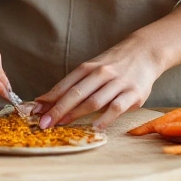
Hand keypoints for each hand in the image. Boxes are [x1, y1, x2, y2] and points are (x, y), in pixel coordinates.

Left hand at [32, 35, 161, 130]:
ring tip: (62, 125)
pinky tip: (95, 127)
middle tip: (44, 123)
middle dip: (58, 109)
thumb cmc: (113, 65)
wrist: (145, 52)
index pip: (65, 84)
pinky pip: (116, 107)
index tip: (35, 111)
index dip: (50, 99)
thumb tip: (46, 101)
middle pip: (76, 93)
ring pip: (94, 101)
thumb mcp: (93, 69)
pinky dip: (105, 119)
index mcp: (88, 68)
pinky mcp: (133, 93)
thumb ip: (74, 85)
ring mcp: (118, 83)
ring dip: (76, 114)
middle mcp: (101, 74)